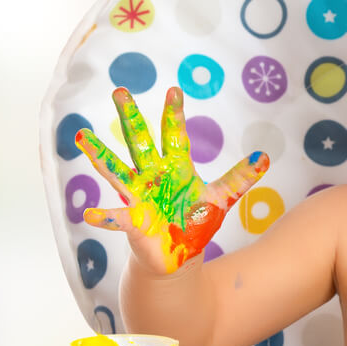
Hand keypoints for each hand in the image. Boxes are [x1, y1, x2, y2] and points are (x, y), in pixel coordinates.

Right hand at [75, 86, 268, 273]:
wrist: (178, 255)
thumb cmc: (195, 221)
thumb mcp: (221, 198)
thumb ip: (239, 177)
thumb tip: (264, 156)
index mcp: (175, 167)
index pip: (174, 136)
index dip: (174, 114)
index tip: (174, 89)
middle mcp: (152, 176)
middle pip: (140, 141)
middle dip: (131, 117)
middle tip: (119, 90)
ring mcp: (139, 197)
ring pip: (116, 170)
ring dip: (100, 154)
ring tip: (82, 136)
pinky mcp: (134, 222)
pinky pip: (118, 217)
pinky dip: (105, 216)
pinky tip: (91, 213)